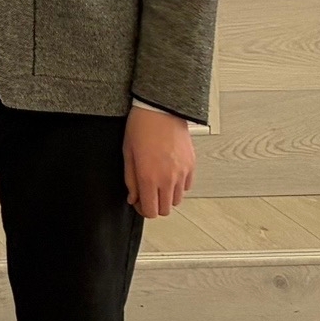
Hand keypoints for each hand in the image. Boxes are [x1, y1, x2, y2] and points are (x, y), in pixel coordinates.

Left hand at [122, 104, 194, 218]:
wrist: (160, 109)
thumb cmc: (142, 126)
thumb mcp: (128, 153)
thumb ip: (130, 180)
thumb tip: (133, 198)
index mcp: (148, 177)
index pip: (150, 211)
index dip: (142, 210)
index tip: (139, 202)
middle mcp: (167, 179)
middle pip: (165, 210)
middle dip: (155, 204)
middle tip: (148, 193)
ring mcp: (181, 173)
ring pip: (177, 200)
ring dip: (167, 196)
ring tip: (158, 181)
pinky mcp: (191, 166)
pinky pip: (187, 187)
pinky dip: (178, 185)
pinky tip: (170, 173)